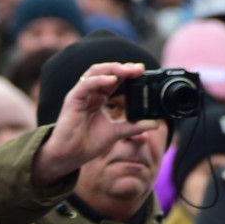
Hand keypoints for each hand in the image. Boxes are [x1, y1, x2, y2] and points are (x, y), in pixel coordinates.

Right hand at [31, 62, 159, 187]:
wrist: (69, 156)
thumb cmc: (87, 143)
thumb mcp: (116, 133)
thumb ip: (134, 126)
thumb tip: (155, 123)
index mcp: (98, 98)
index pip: (114, 78)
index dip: (127, 73)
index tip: (142, 72)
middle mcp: (89, 93)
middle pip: (106, 71)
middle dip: (122, 67)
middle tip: (138, 69)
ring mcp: (80, 95)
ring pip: (95, 72)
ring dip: (112, 69)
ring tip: (127, 70)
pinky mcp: (72, 100)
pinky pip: (85, 84)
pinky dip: (99, 80)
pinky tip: (112, 80)